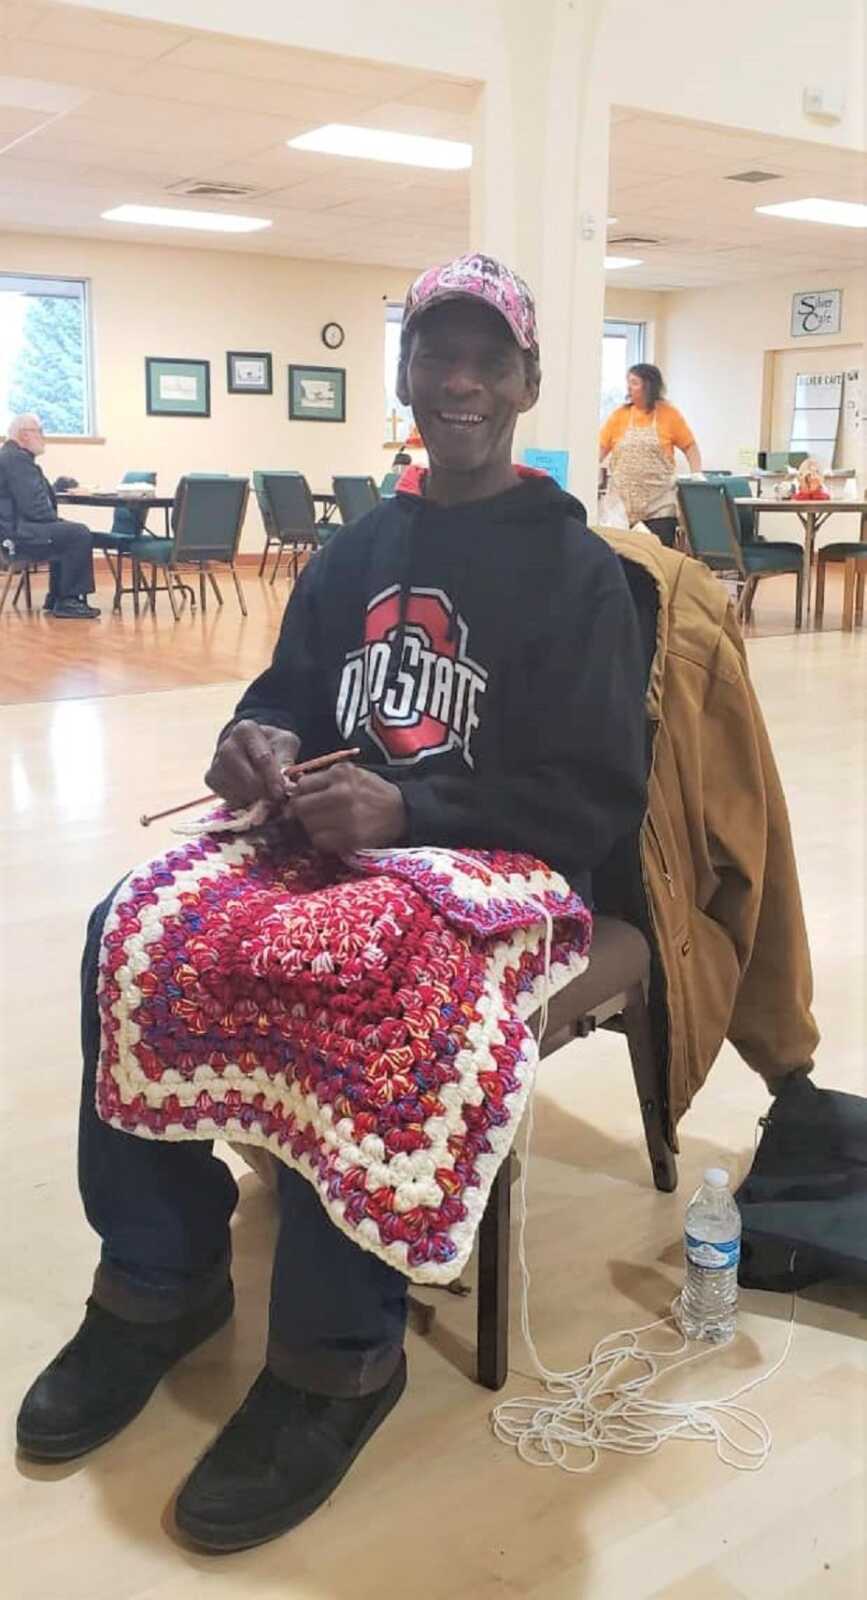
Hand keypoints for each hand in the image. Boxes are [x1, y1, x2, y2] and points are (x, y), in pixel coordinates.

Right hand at [205, 721, 299, 809]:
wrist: (251, 748)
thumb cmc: (272, 744)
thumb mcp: (285, 743)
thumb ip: (287, 759)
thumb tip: (288, 781)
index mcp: (246, 730)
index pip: (262, 758)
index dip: (273, 778)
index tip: (282, 792)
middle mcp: (227, 744)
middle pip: (248, 778)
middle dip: (265, 791)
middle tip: (277, 798)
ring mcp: (216, 762)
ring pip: (238, 790)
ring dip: (255, 799)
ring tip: (267, 796)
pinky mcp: (211, 778)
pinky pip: (229, 797)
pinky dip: (243, 802)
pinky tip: (252, 796)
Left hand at [289, 764, 405, 854]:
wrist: (402, 811)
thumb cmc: (373, 792)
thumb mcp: (352, 774)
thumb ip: (325, 778)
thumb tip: (294, 790)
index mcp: (341, 774)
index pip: (302, 785)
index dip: (301, 794)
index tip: (306, 799)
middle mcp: (341, 793)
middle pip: (301, 806)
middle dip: (302, 812)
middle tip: (312, 815)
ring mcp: (345, 817)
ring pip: (308, 825)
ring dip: (312, 827)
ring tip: (325, 825)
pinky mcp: (350, 838)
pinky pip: (319, 841)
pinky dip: (322, 840)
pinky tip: (332, 835)